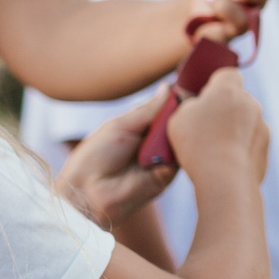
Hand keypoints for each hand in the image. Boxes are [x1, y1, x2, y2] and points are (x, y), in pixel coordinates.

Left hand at [54, 91, 176, 228]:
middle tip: (190, 98)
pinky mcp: (169, 174)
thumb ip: (148, 110)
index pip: (165, 108)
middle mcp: (154, 142)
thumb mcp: (121, 126)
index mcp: (140, 127)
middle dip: (183, 110)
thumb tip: (169, 87)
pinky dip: (182, 144)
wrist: (89, 193)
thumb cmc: (96, 157)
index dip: (176, 98)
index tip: (186, 85)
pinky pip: (183, 156)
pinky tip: (179, 136)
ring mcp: (163, 158)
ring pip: (183, 137)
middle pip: (178, 121)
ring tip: (183, 118)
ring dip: (183, 127)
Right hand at [166, 67, 268, 187]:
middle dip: (224, 109)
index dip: (217, 83)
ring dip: (234, 129)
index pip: (229, 74)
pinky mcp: (266, 146)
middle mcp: (250, 103)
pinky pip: (251, 141)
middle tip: (205, 127)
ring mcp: (262, 125)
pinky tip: (225, 162)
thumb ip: (189, 104)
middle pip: (237, 99)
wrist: (226, 178)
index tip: (206, 97)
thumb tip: (197, 104)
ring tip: (214, 149)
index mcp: (228, 90)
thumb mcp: (179, 117)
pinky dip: (241, 147)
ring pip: (246, 121)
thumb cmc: (198, 143)